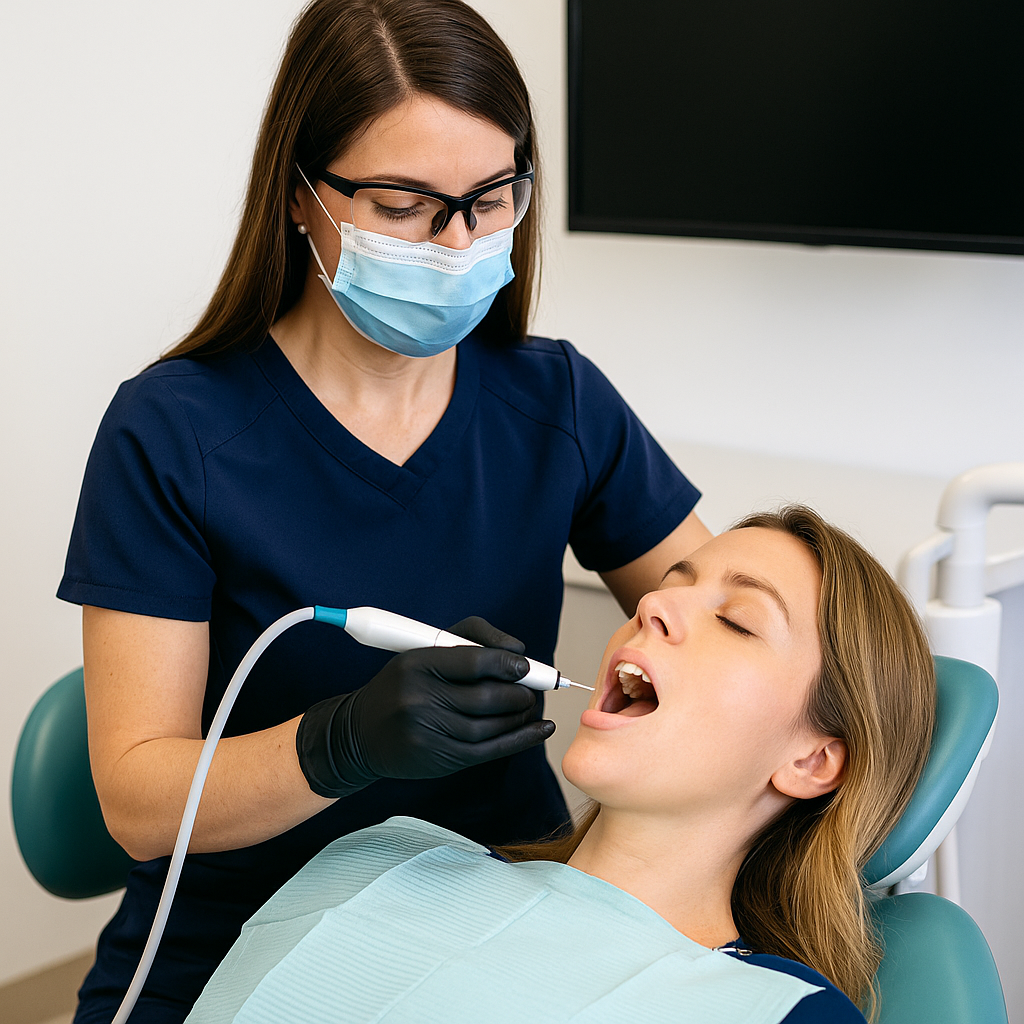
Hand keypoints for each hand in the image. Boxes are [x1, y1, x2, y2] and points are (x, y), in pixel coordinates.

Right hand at [295, 618, 554, 797]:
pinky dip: (520, 739)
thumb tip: (518, 650)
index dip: (507, 662)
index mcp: (416, 664)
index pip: (473, 660)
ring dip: (520, 715)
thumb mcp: (424, 649)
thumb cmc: (403, 684)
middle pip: (486, 696)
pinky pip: (488, 750)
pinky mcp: (438, 760)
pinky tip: (541, 729)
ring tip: (529, 706)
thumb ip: (471, 638)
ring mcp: (428, 733)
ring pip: (490, 726)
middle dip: (519, 692)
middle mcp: (419, 699)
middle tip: (533, 688)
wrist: (360, 734)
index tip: (525, 665)